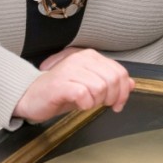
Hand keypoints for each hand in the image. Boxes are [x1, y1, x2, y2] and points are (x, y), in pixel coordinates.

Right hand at [14, 48, 133, 122]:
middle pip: (113, 80)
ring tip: (86, 103)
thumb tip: (131, 84)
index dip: (123, 91)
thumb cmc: (60, 92)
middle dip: (112, 98)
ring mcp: (69, 70)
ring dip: (97, 101)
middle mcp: (80, 59)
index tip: (118, 104)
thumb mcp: (90, 85)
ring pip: (100, 87)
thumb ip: (110, 82)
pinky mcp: (60, 84)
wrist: (31, 97)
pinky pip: (84, 94)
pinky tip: (79, 105)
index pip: (120, 72)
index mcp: (90, 57)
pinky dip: (85, 104)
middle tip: (101, 105)